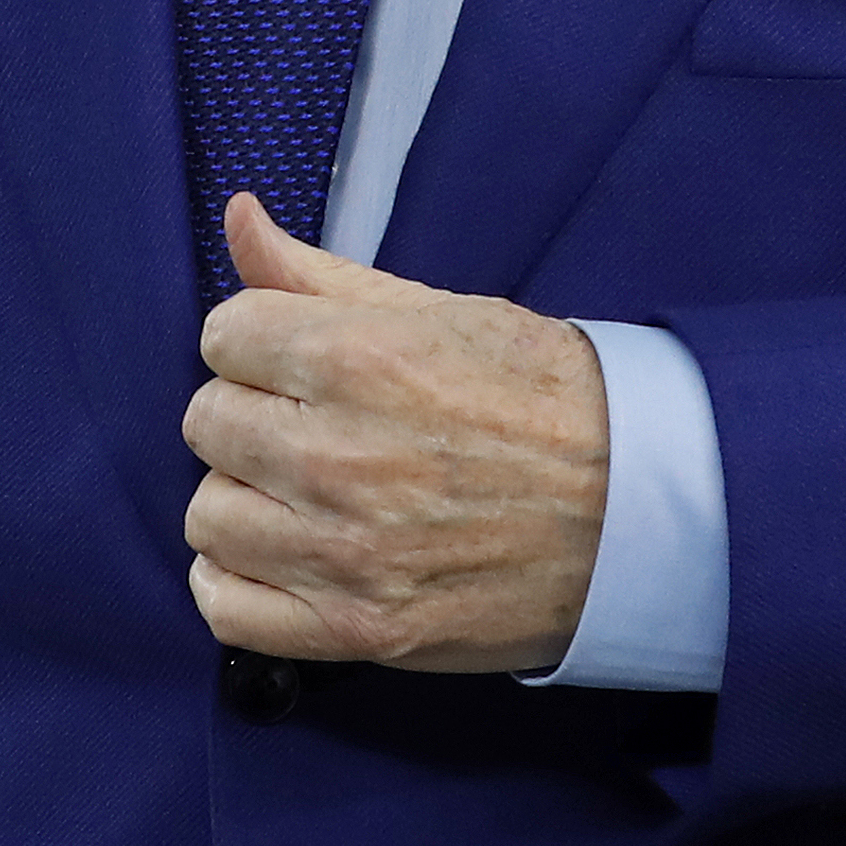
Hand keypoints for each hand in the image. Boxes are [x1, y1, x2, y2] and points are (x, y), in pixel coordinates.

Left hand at [182, 194, 609, 670]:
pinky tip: (282, 557)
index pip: (224, 334)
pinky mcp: (357, 627)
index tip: (298, 362)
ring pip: (207, 515)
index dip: (260, 343)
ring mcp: (344, 550)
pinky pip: (226, 608)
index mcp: (358, 359)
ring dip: (247, 500)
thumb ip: (322, 274)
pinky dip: (238, 583)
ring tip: (304, 494)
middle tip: (311, 425)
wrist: (639, 511)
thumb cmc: (546, 400)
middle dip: (251, 414)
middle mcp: (337, 455)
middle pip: (206, 422)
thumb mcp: (443, 311)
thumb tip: (239, 218)